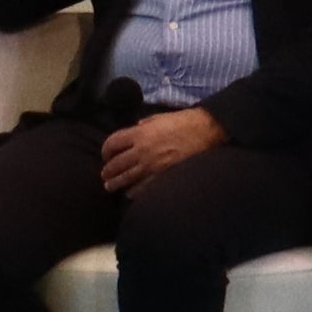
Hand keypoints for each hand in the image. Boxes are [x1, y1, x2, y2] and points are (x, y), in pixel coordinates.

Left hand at [98, 105, 226, 193]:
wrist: (205, 131)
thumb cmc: (184, 122)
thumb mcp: (159, 118)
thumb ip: (143, 125)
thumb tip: (135, 129)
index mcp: (140, 133)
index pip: (112, 143)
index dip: (105, 150)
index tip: (105, 155)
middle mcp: (142, 150)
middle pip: (116, 163)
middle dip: (108, 170)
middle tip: (105, 174)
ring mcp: (152, 165)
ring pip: (126, 178)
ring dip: (115, 183)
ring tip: (110, 186)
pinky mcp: (163, 176)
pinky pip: (143, 187)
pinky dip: (134, 191)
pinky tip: (129, 193)